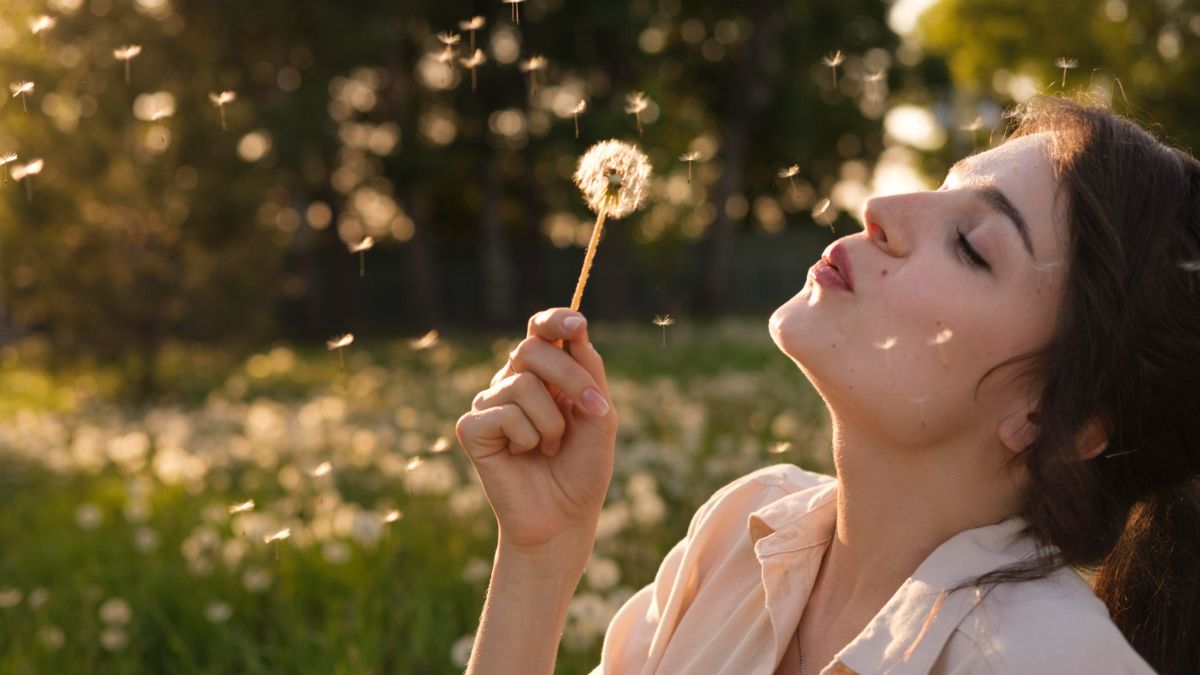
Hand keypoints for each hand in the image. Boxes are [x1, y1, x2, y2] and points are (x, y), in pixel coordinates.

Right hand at [455, 308, 617, 557]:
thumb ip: (590, 374)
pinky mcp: (471, 429)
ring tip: (550, 447)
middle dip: (570, 377)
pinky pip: (505, 414)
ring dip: (552, 422)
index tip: (577, 324)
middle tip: (590, 410)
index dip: (555, 319)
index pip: (540, 331)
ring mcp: (489, 404)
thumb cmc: (582, 469)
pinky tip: (525, 455)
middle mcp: (511, 382)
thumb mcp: (600, 417)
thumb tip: (578, 333)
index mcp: (543, 374)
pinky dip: (528, 438)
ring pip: (523, 384)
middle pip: (531, 350)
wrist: (564, 519)